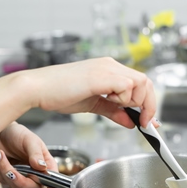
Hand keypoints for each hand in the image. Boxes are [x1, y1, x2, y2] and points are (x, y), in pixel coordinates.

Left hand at [0, 122, 61, 187]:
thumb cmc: (18, 134)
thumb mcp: (30, 140)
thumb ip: (36, 154)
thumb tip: (41, 167)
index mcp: (45, 165)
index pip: (53, 182)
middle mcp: (35, 174)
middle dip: (18, 180)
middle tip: (10, 170)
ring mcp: (21, 176)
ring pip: (13, 183)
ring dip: (2, 168)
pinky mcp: (7, 177)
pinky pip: (1, 179)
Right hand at [25, 57, 156, 127]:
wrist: (37, 89)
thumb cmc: (58, 93)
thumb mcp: (93, 105)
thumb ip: (113, 112)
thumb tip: (131, 122)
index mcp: (108, 69)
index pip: (140, 82)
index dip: (148, 103)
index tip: (148, 121)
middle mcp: (110, 65)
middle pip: (146, 82)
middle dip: (148, 105)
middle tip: (142, 122)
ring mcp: (106, 68)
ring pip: (140, 83)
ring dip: (133, 101)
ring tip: (114, 106)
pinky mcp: (101, 76)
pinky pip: (126, 85)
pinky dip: (123, 99)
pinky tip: (107, 101)